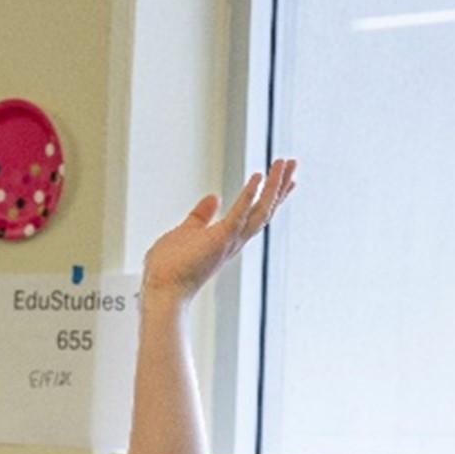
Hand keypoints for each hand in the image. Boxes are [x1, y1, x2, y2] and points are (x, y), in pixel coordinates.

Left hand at [142, 157, 297, 304]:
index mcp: (226, 240)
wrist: (161, 290)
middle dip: (279, 186)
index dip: (269, 196)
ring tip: (285, 163)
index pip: (254, 214)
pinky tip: (259, 177)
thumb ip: (201, 216)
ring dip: (274, 186)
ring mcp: (229, 241)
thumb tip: (214, 197)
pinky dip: (249, 195)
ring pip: (260, 211)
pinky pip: (239, 214)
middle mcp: (234, 241)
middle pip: (264, 210)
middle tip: (293, 164)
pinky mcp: (220, 240)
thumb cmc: (168, 268)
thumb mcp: (186, 232)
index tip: (283, 179)